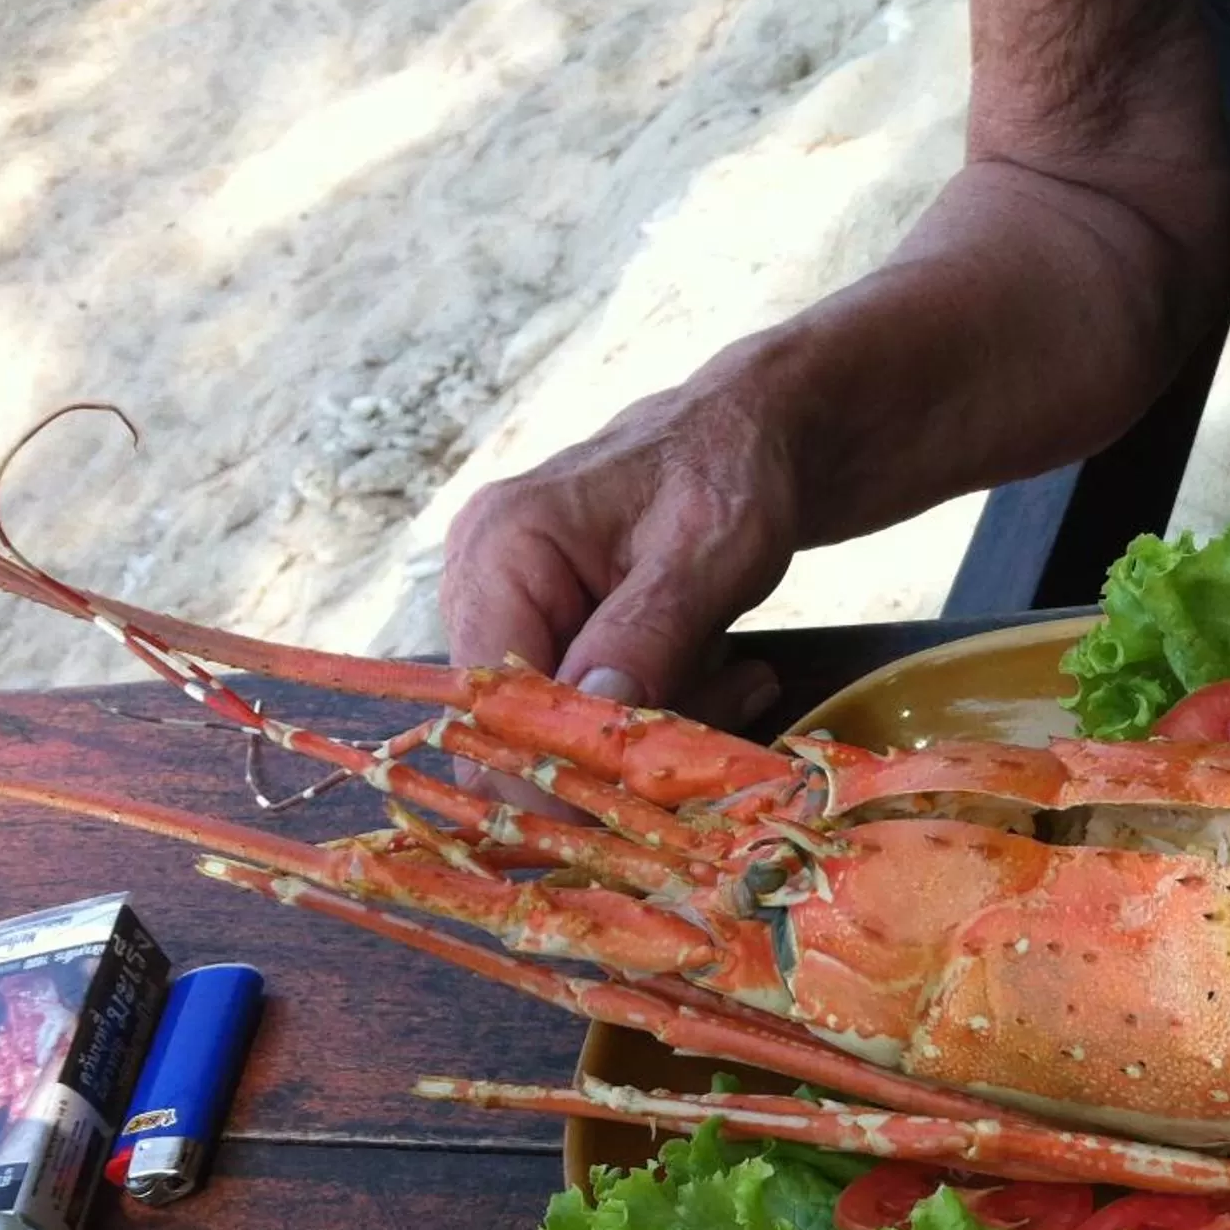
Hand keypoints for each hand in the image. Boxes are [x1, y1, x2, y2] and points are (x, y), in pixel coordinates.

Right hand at [441, 361, 796, 727]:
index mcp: (500, 549)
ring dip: (664, 723)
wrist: (747, 442)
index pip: (493, 695)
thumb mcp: (706, 552)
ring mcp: (512, 615)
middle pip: (526, 725)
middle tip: (733, 698)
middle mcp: (483, 586)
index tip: (649, 787)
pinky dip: (666, 708)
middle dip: (631, 739)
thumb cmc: (727, 472)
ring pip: (568, 731)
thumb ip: (649, 632)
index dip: (559, 759)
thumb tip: (595, 713)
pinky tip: (723, 667)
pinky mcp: (551, 640)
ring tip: (740, 673)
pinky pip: (594, 713)